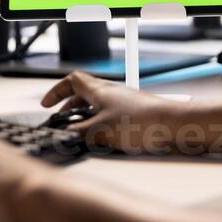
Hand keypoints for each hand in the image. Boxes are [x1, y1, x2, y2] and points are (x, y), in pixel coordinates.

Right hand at [41, 72, 179, 154]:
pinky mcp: (135, 114)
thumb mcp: (100, 131)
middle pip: (84, 93)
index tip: (47, 104)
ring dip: (85, 117)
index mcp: (99, 90)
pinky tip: (103, 140)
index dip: (57, 91)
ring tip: (80, 133)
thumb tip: (63, 137)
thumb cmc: (142, 123)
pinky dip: (101, 124)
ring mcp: (125, 102)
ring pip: (98, 105)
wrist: (174, 125)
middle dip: (69, 107)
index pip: (72, 80)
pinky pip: (111, 115)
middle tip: (61, 120)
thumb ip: (78, 134)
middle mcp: (112, 92)